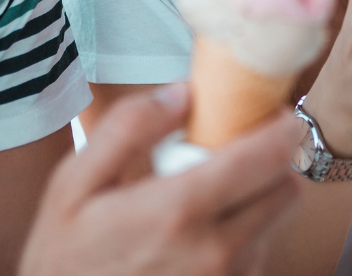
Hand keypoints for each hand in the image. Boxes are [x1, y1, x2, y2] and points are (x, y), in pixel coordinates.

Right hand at [19, 84, 301, 275]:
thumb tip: (181, 93)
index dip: (282, 127)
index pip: (267, 159)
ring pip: (277, 223)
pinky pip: (260, 255)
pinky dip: (246, 235)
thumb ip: (126, 129)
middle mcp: (215, 252)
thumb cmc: (66, 258)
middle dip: (271, 163)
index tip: (277, 113)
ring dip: (258, 200)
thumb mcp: (72, 185)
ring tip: (213, 195)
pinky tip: (204, 232)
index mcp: (178, 212)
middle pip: (286, 189)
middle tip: (236, 152)